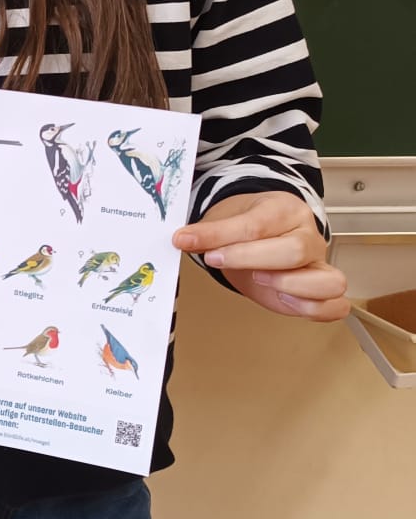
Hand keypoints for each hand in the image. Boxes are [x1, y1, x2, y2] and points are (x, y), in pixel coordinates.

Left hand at [173, 191, 349, 321]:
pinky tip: (284, 300)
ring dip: (292, 286)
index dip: (223, 237)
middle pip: (294, 250)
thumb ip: (208, 232)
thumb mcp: (226, 220)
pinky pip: (336, 305)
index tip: (189, 240)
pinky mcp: (321, 289)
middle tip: (218, 260)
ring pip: (330, 281)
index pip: (258, 223)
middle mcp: (309, 235)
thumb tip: (183, 239)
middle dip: (250, 258)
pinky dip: (314, 309)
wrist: (263, 231)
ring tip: (259, 280)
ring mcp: (319, 264)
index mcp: (285, 209)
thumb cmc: (249, 225)